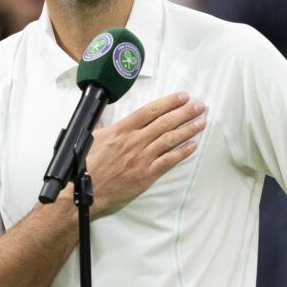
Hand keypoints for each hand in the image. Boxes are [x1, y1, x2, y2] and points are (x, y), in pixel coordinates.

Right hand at [84, 92, 204, 214]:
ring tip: (202, 121)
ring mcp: (142, 158)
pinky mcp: (146, 175)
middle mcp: (135, 141)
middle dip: (185, 112)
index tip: (182, 97)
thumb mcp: (92, 137)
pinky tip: (193, 145)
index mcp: (122, 129)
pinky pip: (169, 160)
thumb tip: (101, 115)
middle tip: (199, 105)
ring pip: (170, 139)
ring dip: (188, 129)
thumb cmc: (87, 165)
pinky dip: (182, 152)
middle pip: (165, 122)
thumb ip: (102, 124)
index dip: (169, 102)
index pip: (150, 110)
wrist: (84, 190)